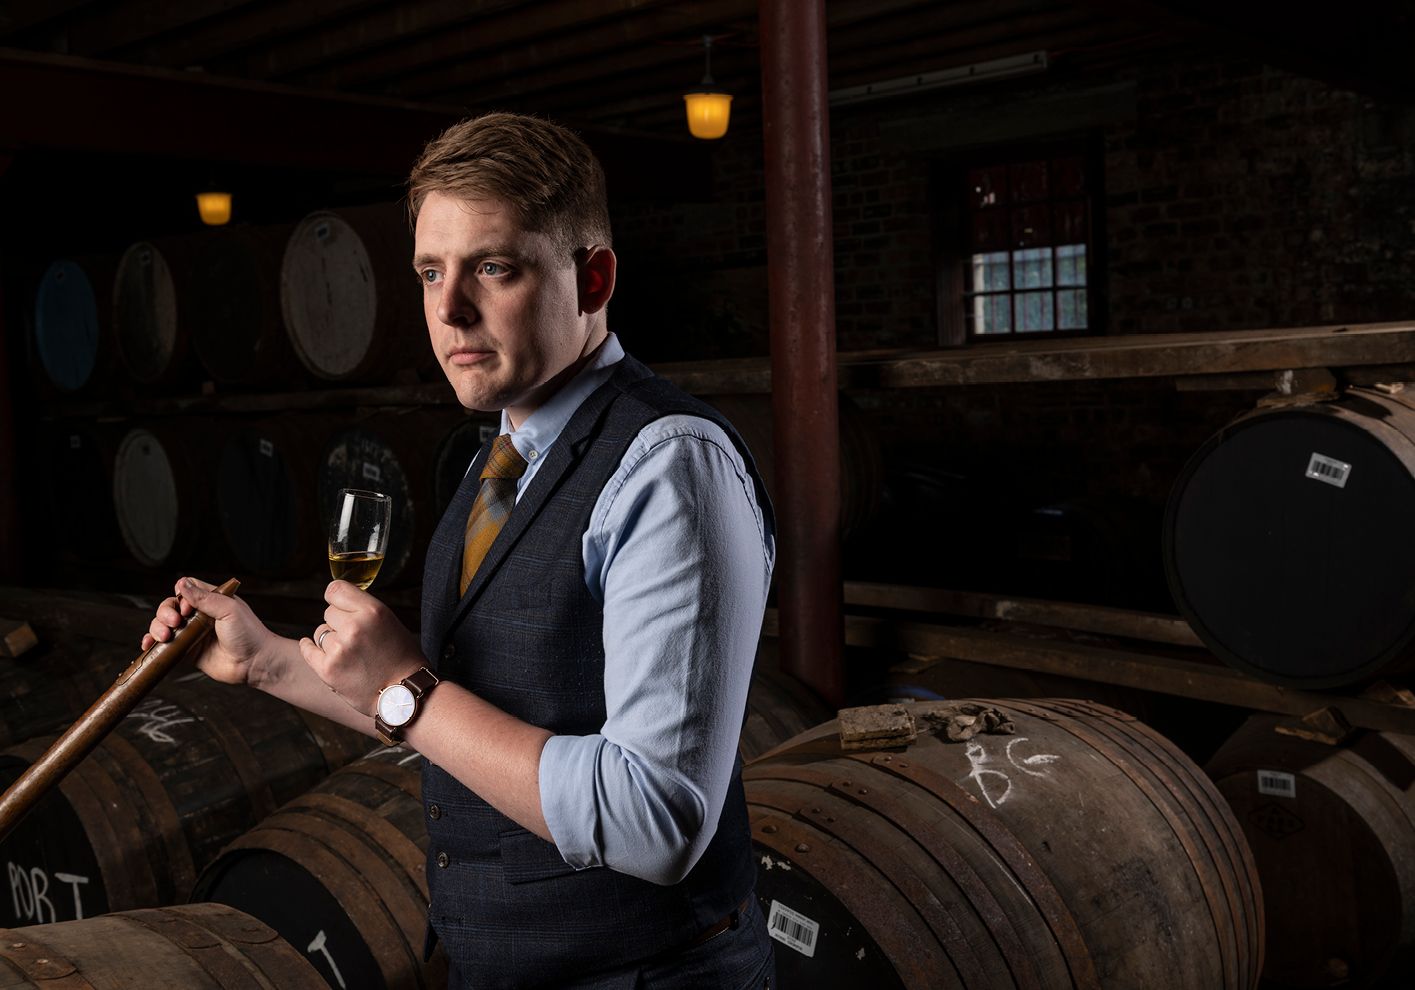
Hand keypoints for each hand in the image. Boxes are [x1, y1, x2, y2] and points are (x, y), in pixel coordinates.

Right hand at [141, 577, 275, 685]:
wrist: (255, 663)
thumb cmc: (248, 634)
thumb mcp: (229, 610)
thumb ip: (204, 598)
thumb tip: (181, 583)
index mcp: (212, 600)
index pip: (187, 589)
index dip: (181, 596)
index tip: (187, 609)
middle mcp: (200, 615)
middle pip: (170, 606)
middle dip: (165, 613)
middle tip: (175, 623)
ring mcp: (192, 633)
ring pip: (163, 624)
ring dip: (156, 627)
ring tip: (164, 636)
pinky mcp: (187, 651)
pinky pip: (165, 645)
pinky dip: (152, 643)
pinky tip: (148, 645)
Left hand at [303, 580, 424, 714]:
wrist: (404, 695)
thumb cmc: (401, 658)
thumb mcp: (390, 622)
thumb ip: (363, 610)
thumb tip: (336, 602)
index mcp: (373, 611)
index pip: (335, 589)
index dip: (337, 599)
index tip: (339, 606)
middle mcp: (354, 626)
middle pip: (328, 612)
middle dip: (338, 623)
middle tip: (355, 638)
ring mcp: (339, 649)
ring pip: (320, 632)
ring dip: (330, 640)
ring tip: (350, 654)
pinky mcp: (327, 669)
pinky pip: (308, 650)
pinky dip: (310, 649)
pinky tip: (314, 648)